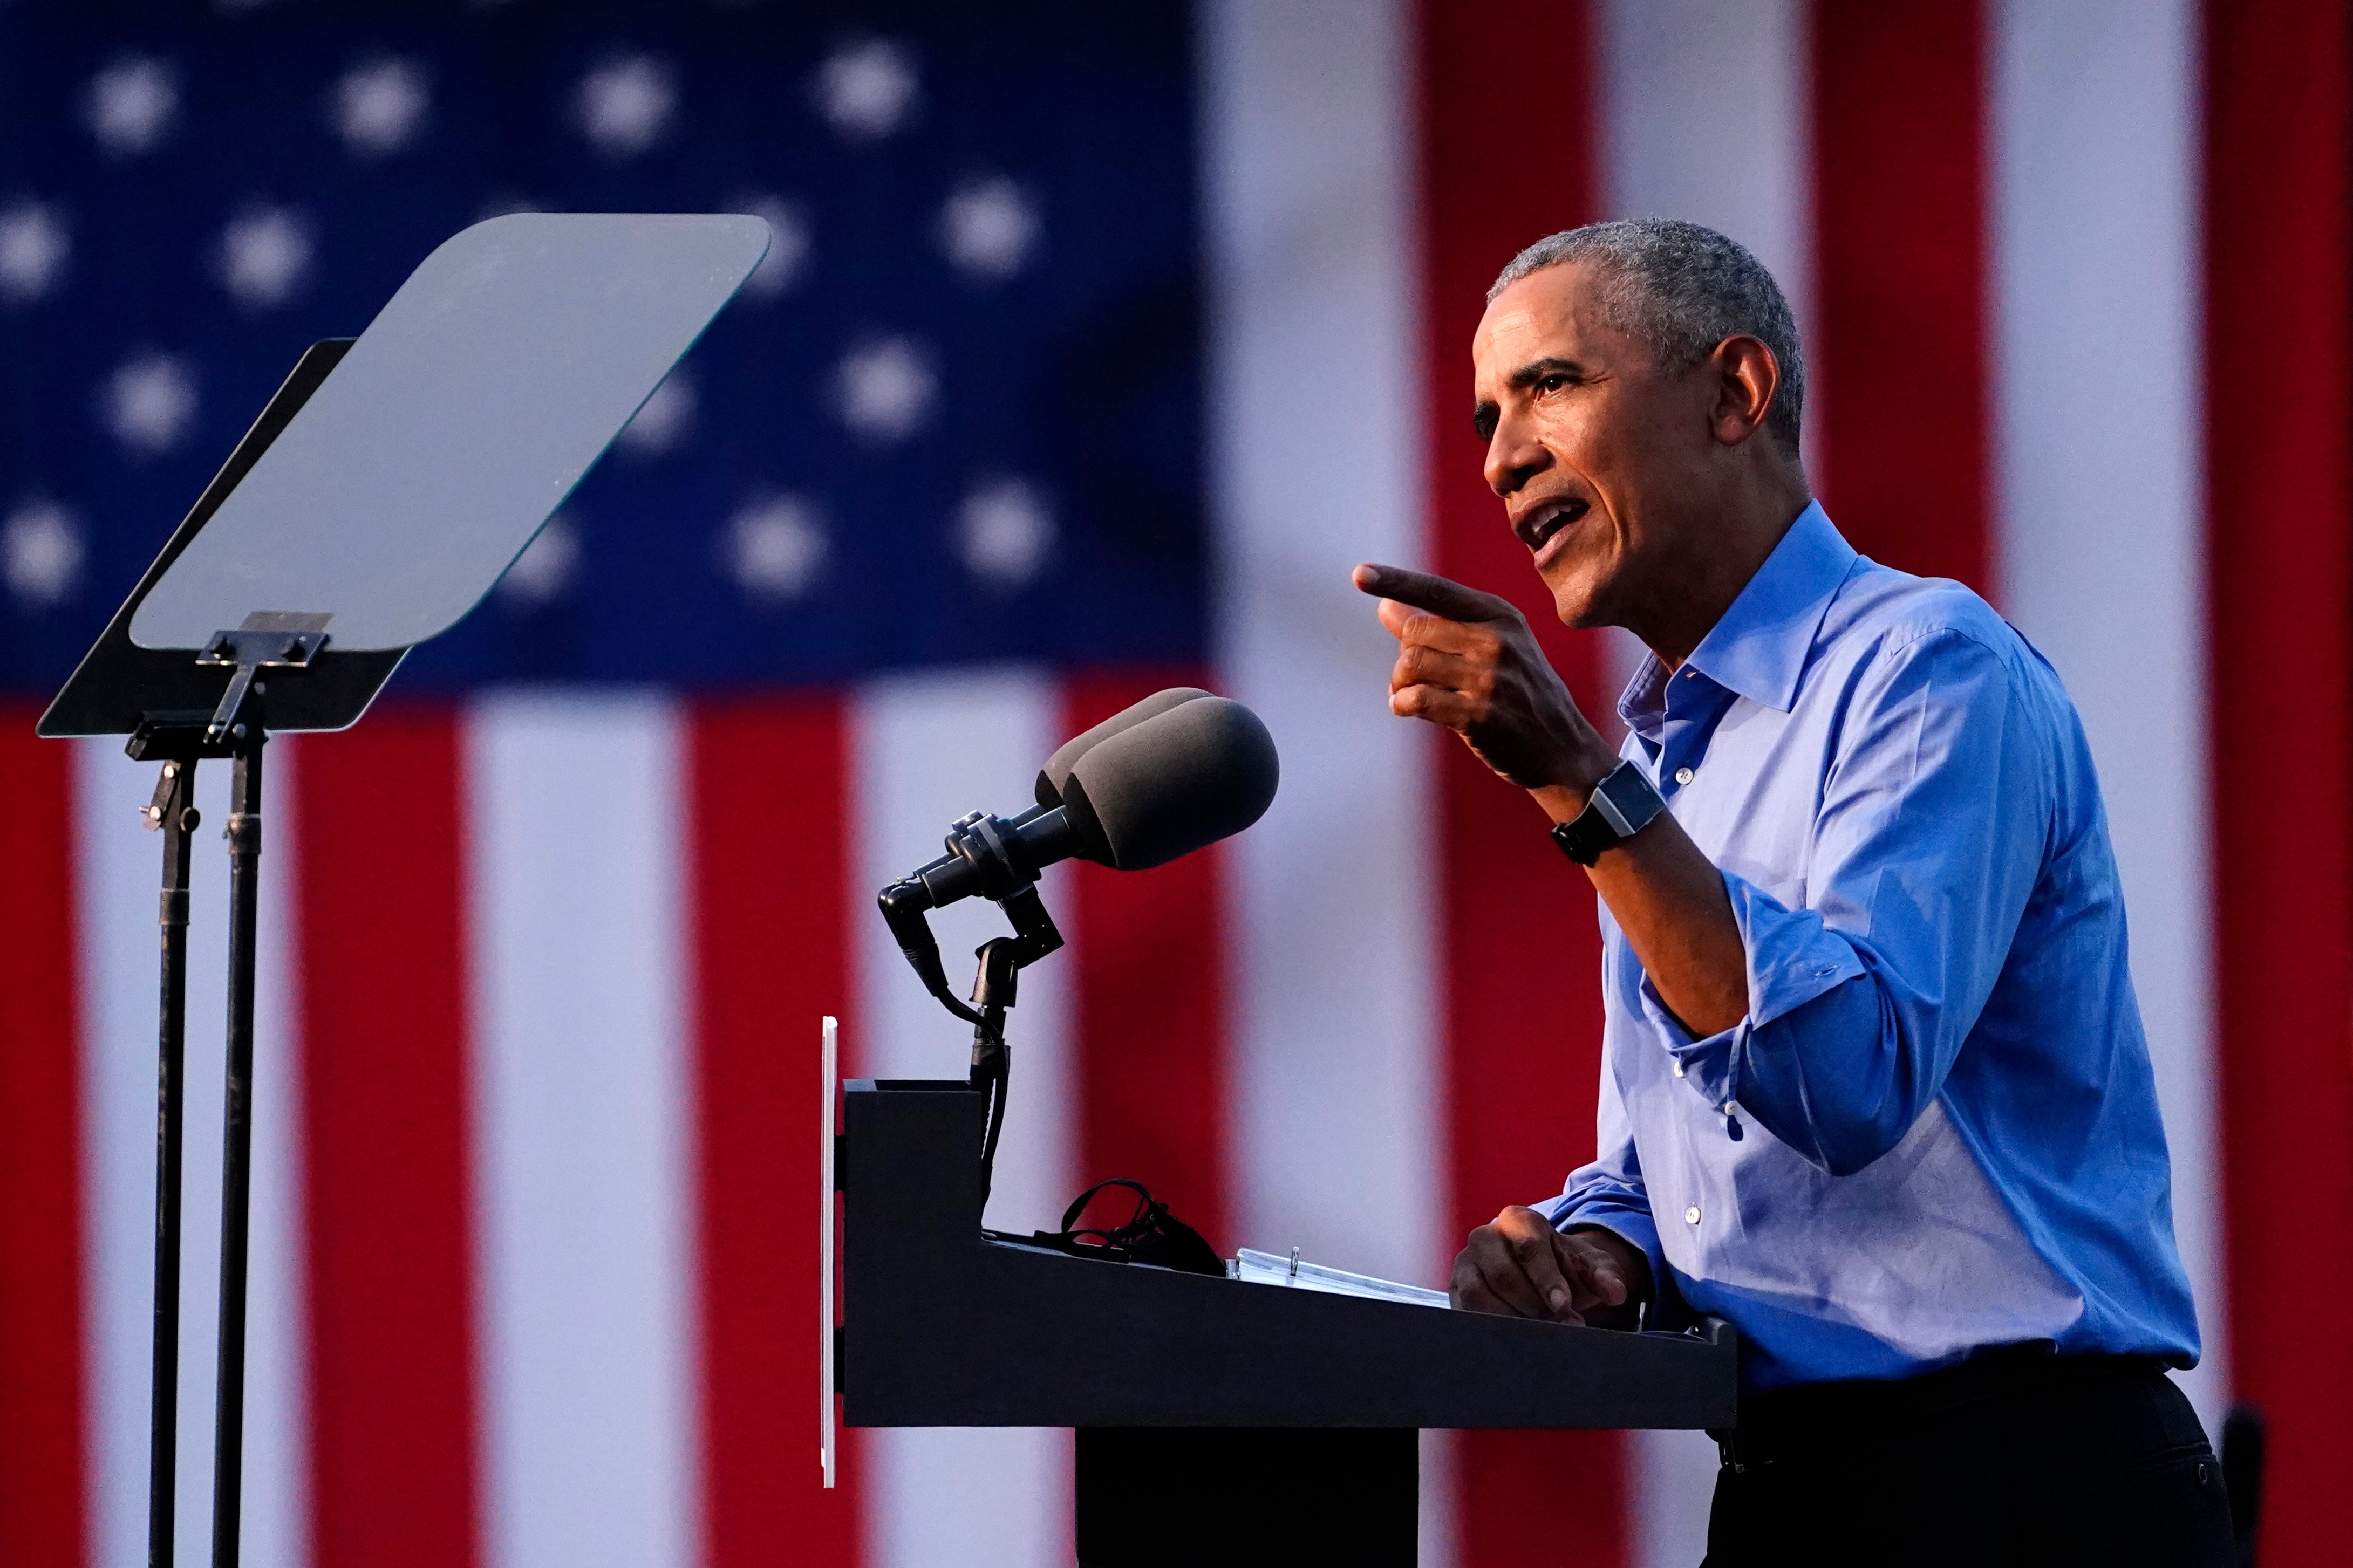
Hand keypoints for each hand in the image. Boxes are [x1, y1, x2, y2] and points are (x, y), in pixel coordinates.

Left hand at [1353, 563, 1618, 809]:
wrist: (1563, 750)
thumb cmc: (1519, 696)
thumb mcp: (1490, 649)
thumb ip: (1438, 627)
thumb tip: (1385, 606)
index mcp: (1500, 616)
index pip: (1437, 591)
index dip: (1395, 581)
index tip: (1359, 574)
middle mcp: (1498, 640)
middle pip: (1414, 632)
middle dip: (1402, 658)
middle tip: (1409, 679)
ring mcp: (1491, 678)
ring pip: (1411, 664)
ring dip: (1399, 684)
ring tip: (1409, 696)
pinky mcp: (1480, 715)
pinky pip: (1417, 699)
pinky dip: (1401, 704)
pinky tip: (1406, 708)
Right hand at [1451, 1206, 1650, 1327]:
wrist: (1540, 1275)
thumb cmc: (1564, 1268)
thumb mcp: (1590, 1267)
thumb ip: (1606, 1276)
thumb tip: (1616, 1293)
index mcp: (1519, 1219)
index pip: (1529, 1248)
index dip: (1547, 1280)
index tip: (1563, 1307)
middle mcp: (1485, 1235)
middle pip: (1503, 1274)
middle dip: (1533, 1305)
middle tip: (1558, 1325)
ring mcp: (1465, 1262)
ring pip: (1478, 1295)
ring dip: (1509, 1318)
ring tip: (1537, 1331)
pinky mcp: (1455, 1288)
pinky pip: (1463, 1311)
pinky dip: (1489, 1327)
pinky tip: (1514, 1337)